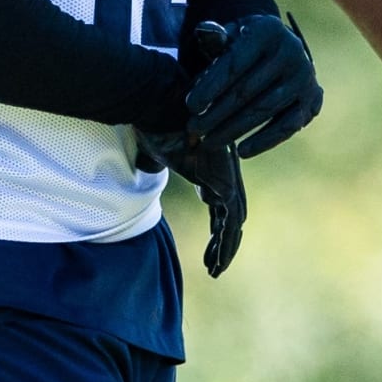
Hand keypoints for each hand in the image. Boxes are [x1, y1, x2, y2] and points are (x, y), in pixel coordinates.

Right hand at [134, 128, 246, 277]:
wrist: (164, 110)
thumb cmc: (157, 125)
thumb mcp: (155, 152)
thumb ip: (154, 163)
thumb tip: (146, 167)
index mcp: (213, 165)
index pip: (221, 202)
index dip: (218, 227)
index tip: (212, 248)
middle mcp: (225, 171)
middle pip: (232, 214)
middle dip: (225, 242)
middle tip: (216, 266)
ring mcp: (228, 176)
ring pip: (234, 222)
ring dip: (226, 249)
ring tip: (216, 271)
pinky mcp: (226, 183)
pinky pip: (231, 221)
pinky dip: (225, 244)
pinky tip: (217, 264)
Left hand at [184, 14, 322, 158]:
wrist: (280, 50)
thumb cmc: (245, 45)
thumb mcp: (231, 33)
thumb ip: (216, 36)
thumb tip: (206, 32)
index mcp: (269, 30)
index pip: (235, 64)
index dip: (211, 86)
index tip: (191, 106)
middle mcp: (292, 51)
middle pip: (247, 90)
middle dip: (216, 113)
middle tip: (194, 129)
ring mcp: (304, 77)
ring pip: (263, 110)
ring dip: (233, 130)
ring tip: (208, 141)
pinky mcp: (311, 100)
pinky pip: (286, 125)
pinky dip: (264, 140)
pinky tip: (242, 150)